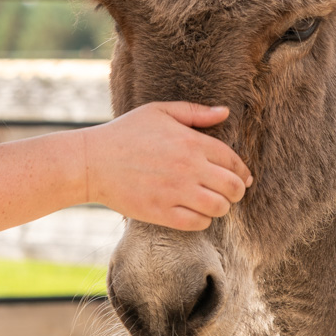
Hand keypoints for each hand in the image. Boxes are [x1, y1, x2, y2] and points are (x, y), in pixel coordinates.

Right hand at [82, 102, 251, 230]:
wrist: (92, 162)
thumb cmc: (125, 133)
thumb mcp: (159, 112)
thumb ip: (195, 112)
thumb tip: (224, 112)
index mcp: (191, 142)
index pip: (233, 161)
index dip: (242, 171)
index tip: (243, 177)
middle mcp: (188, 168)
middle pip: (232, 187)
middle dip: (236, 191)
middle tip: (229, 193)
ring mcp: (176, 192)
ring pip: (219, 208)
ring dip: (221, 207)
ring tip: (212, 203)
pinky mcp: (162, 212)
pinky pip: (198, 223)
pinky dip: (203, 220)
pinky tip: (194, 212)